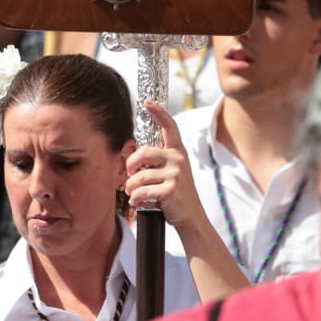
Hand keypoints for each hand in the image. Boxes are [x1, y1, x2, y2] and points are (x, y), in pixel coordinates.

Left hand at [123, 101, 208, 234]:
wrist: (191, 217)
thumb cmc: (176, 193)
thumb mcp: (172, 171)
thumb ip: (157, 161)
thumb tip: (131, 156)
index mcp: (177, 151)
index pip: (170, 126)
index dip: (159, 112)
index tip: (148, 102)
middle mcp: (177, 159)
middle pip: (141, 153)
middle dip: (129, 166)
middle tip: (129, 176)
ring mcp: (175, 174)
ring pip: (138, 176)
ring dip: (130, 187)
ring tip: (133, 193)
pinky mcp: (170, 190)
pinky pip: (142, 191)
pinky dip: (136, 199)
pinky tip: (138, 202)